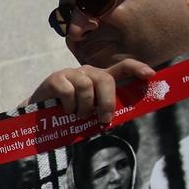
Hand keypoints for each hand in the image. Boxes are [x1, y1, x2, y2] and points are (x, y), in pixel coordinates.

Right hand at [24, 59, 155, 123]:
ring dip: (84, 107)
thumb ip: (102, 113)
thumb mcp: (88, 114)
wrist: (37, 117)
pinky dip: (69, 105)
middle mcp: (87, 72)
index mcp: (99, 79)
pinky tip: (64, 111)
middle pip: (106, 79)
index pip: (122, 67)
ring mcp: (71, 74)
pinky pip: (69, 91)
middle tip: (103, 120)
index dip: (138, 68)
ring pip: (87, 86)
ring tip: (77, 116)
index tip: (151, 75)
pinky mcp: (55, 78)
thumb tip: (117, 121)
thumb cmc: (67, 115)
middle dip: (107, 102)